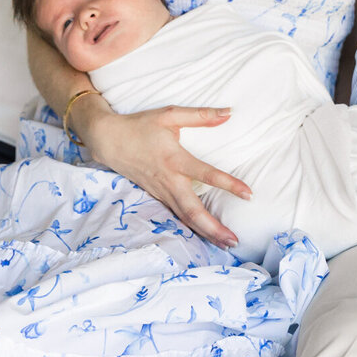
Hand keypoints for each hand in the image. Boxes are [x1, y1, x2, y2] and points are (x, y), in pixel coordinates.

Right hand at [81, 101, 252, 247]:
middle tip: (234, 241)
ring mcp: (161, 191)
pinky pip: (176, 216)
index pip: (206, 175)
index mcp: (175, 159)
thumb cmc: (140, 126)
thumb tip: (229, 112)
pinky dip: (192, 228)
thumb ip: (200, 115)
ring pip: (184, 218)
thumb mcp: (169, 115)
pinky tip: (206, 236)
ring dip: (205, 233)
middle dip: (214, 228)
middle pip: (192, 211)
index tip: (248, 194)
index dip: (228, 185)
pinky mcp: (157, 196)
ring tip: (227, 244)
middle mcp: (169, 180)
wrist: (108, 140)